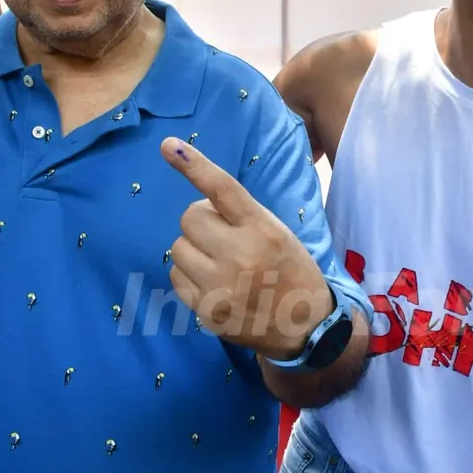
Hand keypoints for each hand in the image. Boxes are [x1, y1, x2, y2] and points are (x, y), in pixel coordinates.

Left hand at [161, 137, 330, 358]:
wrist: (304, 326)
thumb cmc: (290, 270)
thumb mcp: (278, 234)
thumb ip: (242, 217)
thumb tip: (196, 209)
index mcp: (263, 230)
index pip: (224, 189)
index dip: (194, 165)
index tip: (168, 146)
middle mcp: (240, 255)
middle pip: (190, 218)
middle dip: (201, 223)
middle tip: (223, 237)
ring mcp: (219, 286)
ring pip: (178, 247)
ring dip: (194, 249)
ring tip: (219, 263)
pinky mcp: (205, 310)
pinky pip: (175, 276)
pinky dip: (189, 275)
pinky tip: (212, 282)